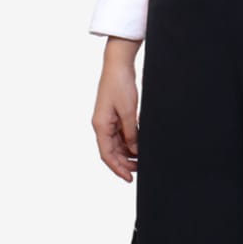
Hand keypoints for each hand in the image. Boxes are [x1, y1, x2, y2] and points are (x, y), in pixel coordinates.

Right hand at [92, 37, 141, 180]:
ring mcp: (108, 120)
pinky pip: (121, 134)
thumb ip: (131, 133)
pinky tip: (140, 146)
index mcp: (101, 126)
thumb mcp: (128, 111)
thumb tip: (135, 150)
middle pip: (112, 152)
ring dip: (128, 154)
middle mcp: (102, 125)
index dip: (117, 168)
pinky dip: (130, 142)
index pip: (107, 155)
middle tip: (140, 171)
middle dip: (124, 163)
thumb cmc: (120, 84)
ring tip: (142, 160)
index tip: (129, 178)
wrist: (118, 64)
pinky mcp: (115, 115)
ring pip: (117, 144)